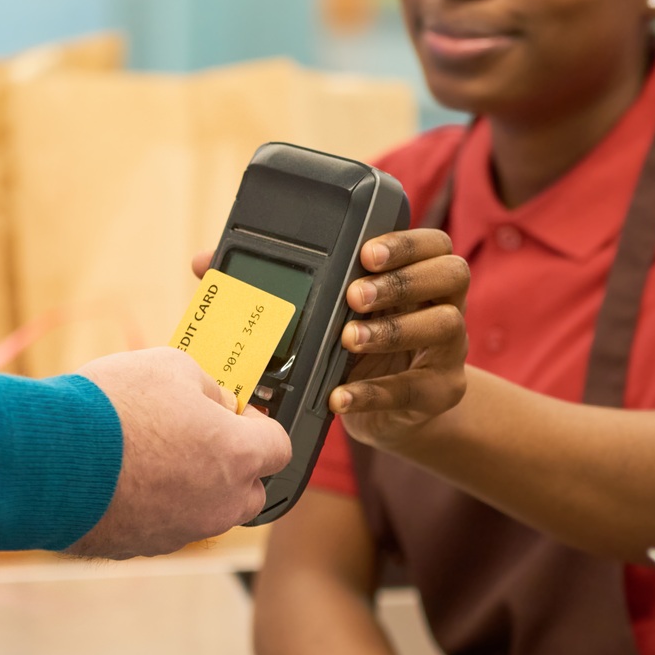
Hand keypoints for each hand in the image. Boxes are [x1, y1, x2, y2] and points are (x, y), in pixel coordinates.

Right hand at [70, 349, 292, 558]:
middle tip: (198, 433)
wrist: (47, 459)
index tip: (236, 412)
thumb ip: (207, 387)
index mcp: (238, 455)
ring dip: (191, 486)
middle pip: (249, 490)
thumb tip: (215, 401)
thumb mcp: (171, 366)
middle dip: (232, 464)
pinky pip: (163, 524)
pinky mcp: (143, 547)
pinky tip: (123, 476)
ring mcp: (182, 531)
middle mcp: (219, 502)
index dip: (259, 425)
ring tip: (150, 452)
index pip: (280, 446)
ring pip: (205, 510)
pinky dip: (153, 504)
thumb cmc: (112, 408)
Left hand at [192, 232, 469, 449]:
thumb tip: (204, 261)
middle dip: (400, 282)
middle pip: (449, 276)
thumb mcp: (322, 313)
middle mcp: (443, 304)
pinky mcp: (442, 392)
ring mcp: (449, 350)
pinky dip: (374, 392)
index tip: (366, 252)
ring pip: (444, 327)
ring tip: (348, 339)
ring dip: (392, 331)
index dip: (406, 242)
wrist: (390, 412)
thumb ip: (271, 284)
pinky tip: (340, 395)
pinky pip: (416, 389)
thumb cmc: (350, 349)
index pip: (433, 243)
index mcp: (418, 274)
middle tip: (353, 295)